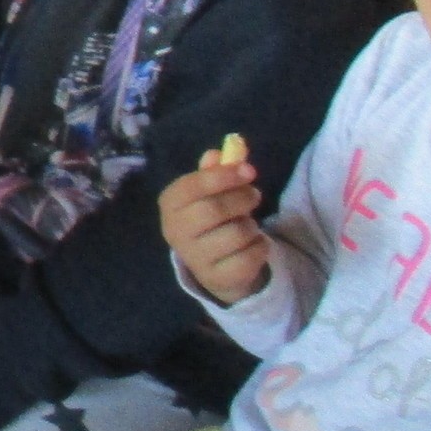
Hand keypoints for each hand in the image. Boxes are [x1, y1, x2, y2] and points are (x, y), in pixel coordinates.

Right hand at [160, 148, 269, 305]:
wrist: (212, 265)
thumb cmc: (210, 220)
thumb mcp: (208, 193)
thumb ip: (214, 172)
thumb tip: (221, 152)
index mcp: (169, 205)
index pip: (192, 186)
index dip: (223, 176)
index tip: (249, 170)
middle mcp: (175, 231)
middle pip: (214, 209)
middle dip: (242, 199)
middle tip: (255, 195)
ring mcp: (194, 258)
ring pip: (236, 233)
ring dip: (251, 225)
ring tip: (247, 225)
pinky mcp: (217, 277)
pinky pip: (250, 256)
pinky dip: (261, 247)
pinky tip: (253, 245)